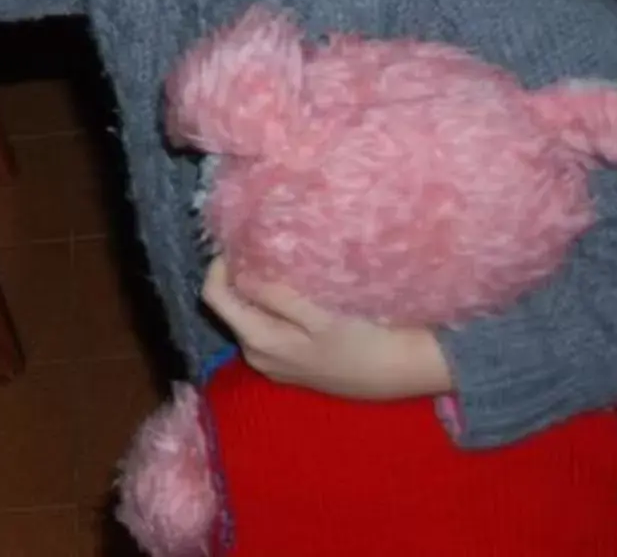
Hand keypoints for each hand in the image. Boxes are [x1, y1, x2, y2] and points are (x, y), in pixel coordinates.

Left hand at [203, 260, 454, 401]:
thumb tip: (238, 274)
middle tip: (261, 248)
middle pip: (230, 306)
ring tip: (280, 267)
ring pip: (249, 317)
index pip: (214, 297)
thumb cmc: (365, 341)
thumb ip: (275, 296)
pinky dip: (271, 309)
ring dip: (257, 292)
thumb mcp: (319, 315)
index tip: (239, 242)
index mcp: (258, 341)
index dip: (220, 265)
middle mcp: (257, 356)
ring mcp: (273, 364)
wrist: (402, 373)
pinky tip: (295, 295)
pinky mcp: (290, 364)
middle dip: (239, 276)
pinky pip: (266, 329)